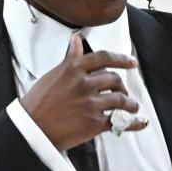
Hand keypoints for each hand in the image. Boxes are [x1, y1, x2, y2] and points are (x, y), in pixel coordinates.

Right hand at [21, 33, 148, 149]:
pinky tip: (138, 122)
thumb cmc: (38, 103)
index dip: (122, 59)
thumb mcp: (53, 75)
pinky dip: (132, 123)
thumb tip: (76, 41)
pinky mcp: (94, 123)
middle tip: (123, 92)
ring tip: (132, 107)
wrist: (32, 129)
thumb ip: (70, 59)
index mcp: (74, 69)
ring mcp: (91, 103)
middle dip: (122, 86)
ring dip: (130, 104)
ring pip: (120, 100)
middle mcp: (84, 83)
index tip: (132, 63)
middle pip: (114, 79)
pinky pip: (118, 121)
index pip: (104, 58)